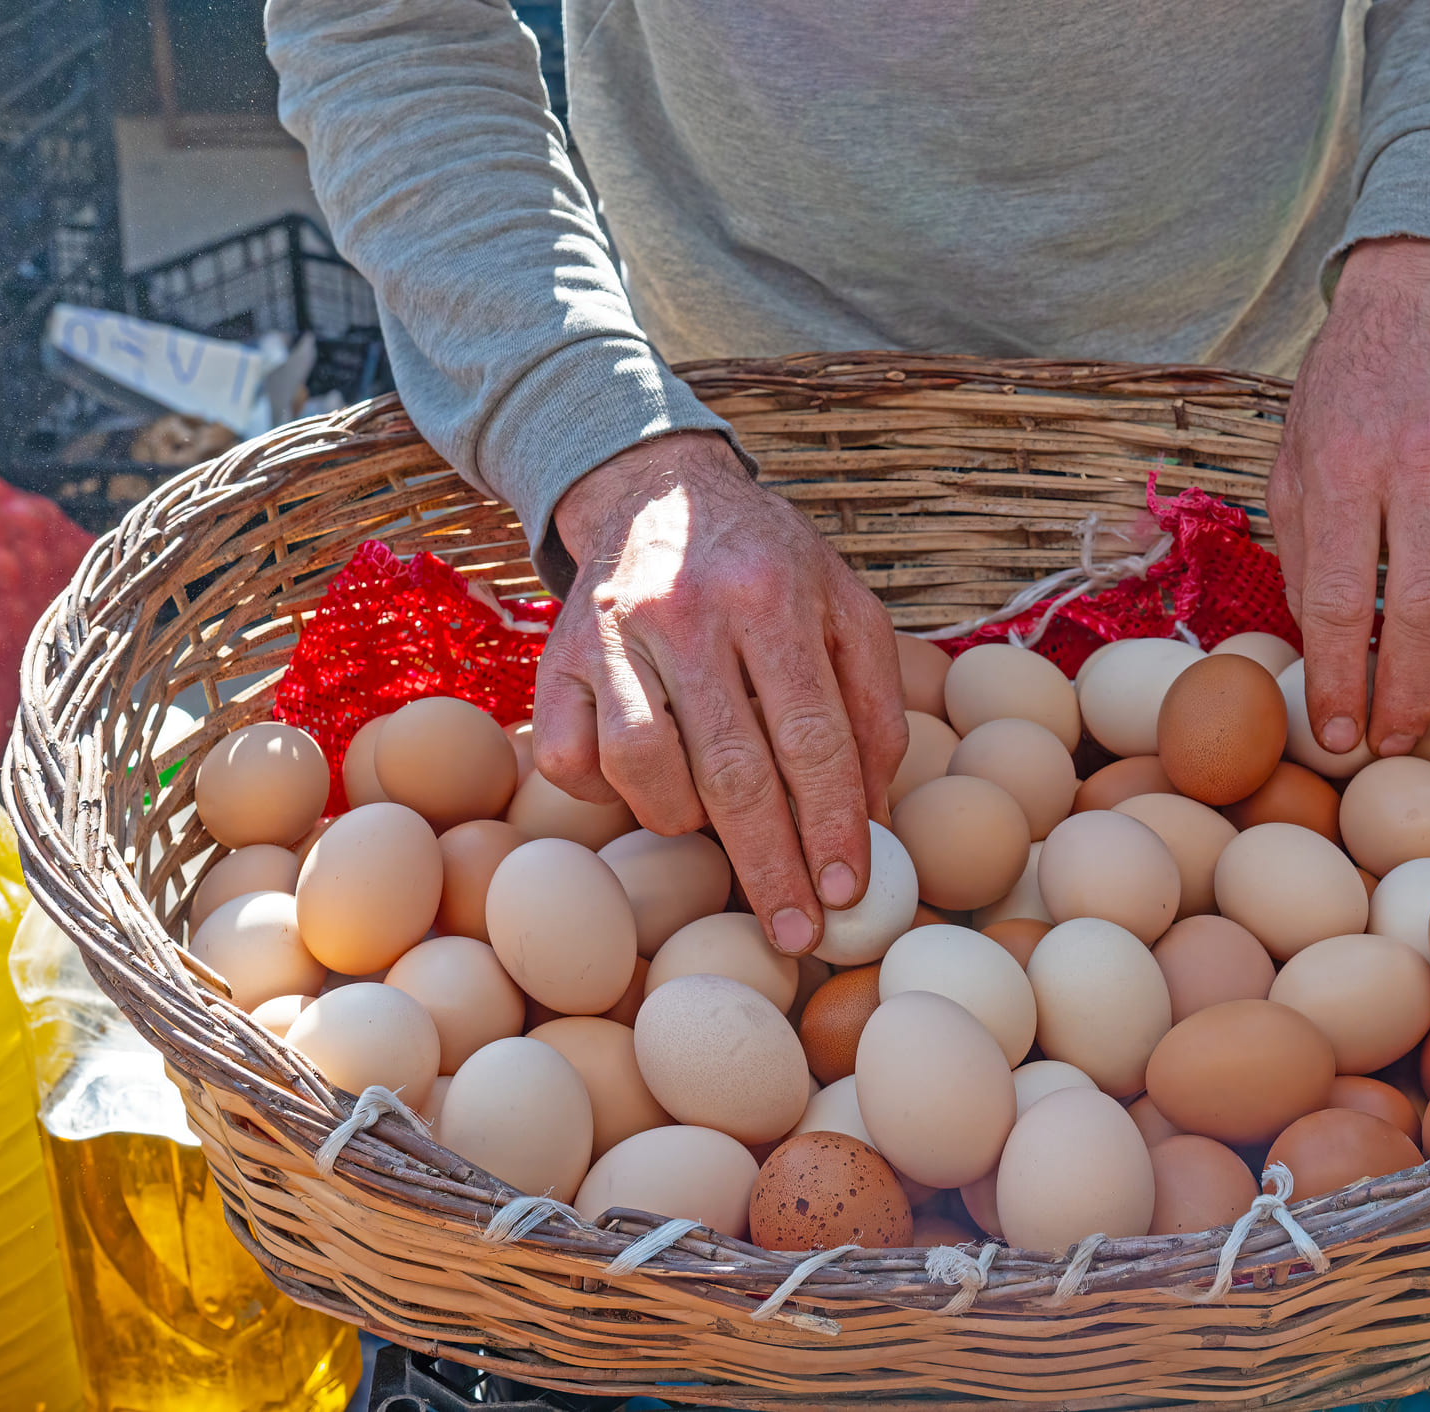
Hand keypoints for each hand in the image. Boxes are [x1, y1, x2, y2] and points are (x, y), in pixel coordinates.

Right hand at [539, 432, 907, 954]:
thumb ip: (872, 708)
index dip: (831, 825)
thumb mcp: (845, 609)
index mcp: (773, 595)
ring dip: (685, 822)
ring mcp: (611, 636)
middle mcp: (686, 610)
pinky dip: (607, 795)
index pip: (811, 736)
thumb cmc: (769, 566)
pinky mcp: (555, 660)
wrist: (655, 489)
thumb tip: (874, 821)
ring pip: (642, 767)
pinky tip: (646, 787)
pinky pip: (572, 759)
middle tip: (794, 936)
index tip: (845, 894)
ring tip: (714, 831)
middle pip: (731, 768)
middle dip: (769, 865)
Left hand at [1268, 238, 1429, 758]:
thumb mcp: (1291, 467)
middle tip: (1392, 743)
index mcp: (1345, 470)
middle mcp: (1422, 469)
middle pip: (1424, 613)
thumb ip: (1302, 557)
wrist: (1416, 307)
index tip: (1335, 736)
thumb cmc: (1340, 401)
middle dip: (1406, 696)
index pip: (1339, 601)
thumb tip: (1326, 651)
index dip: (1337, 681)